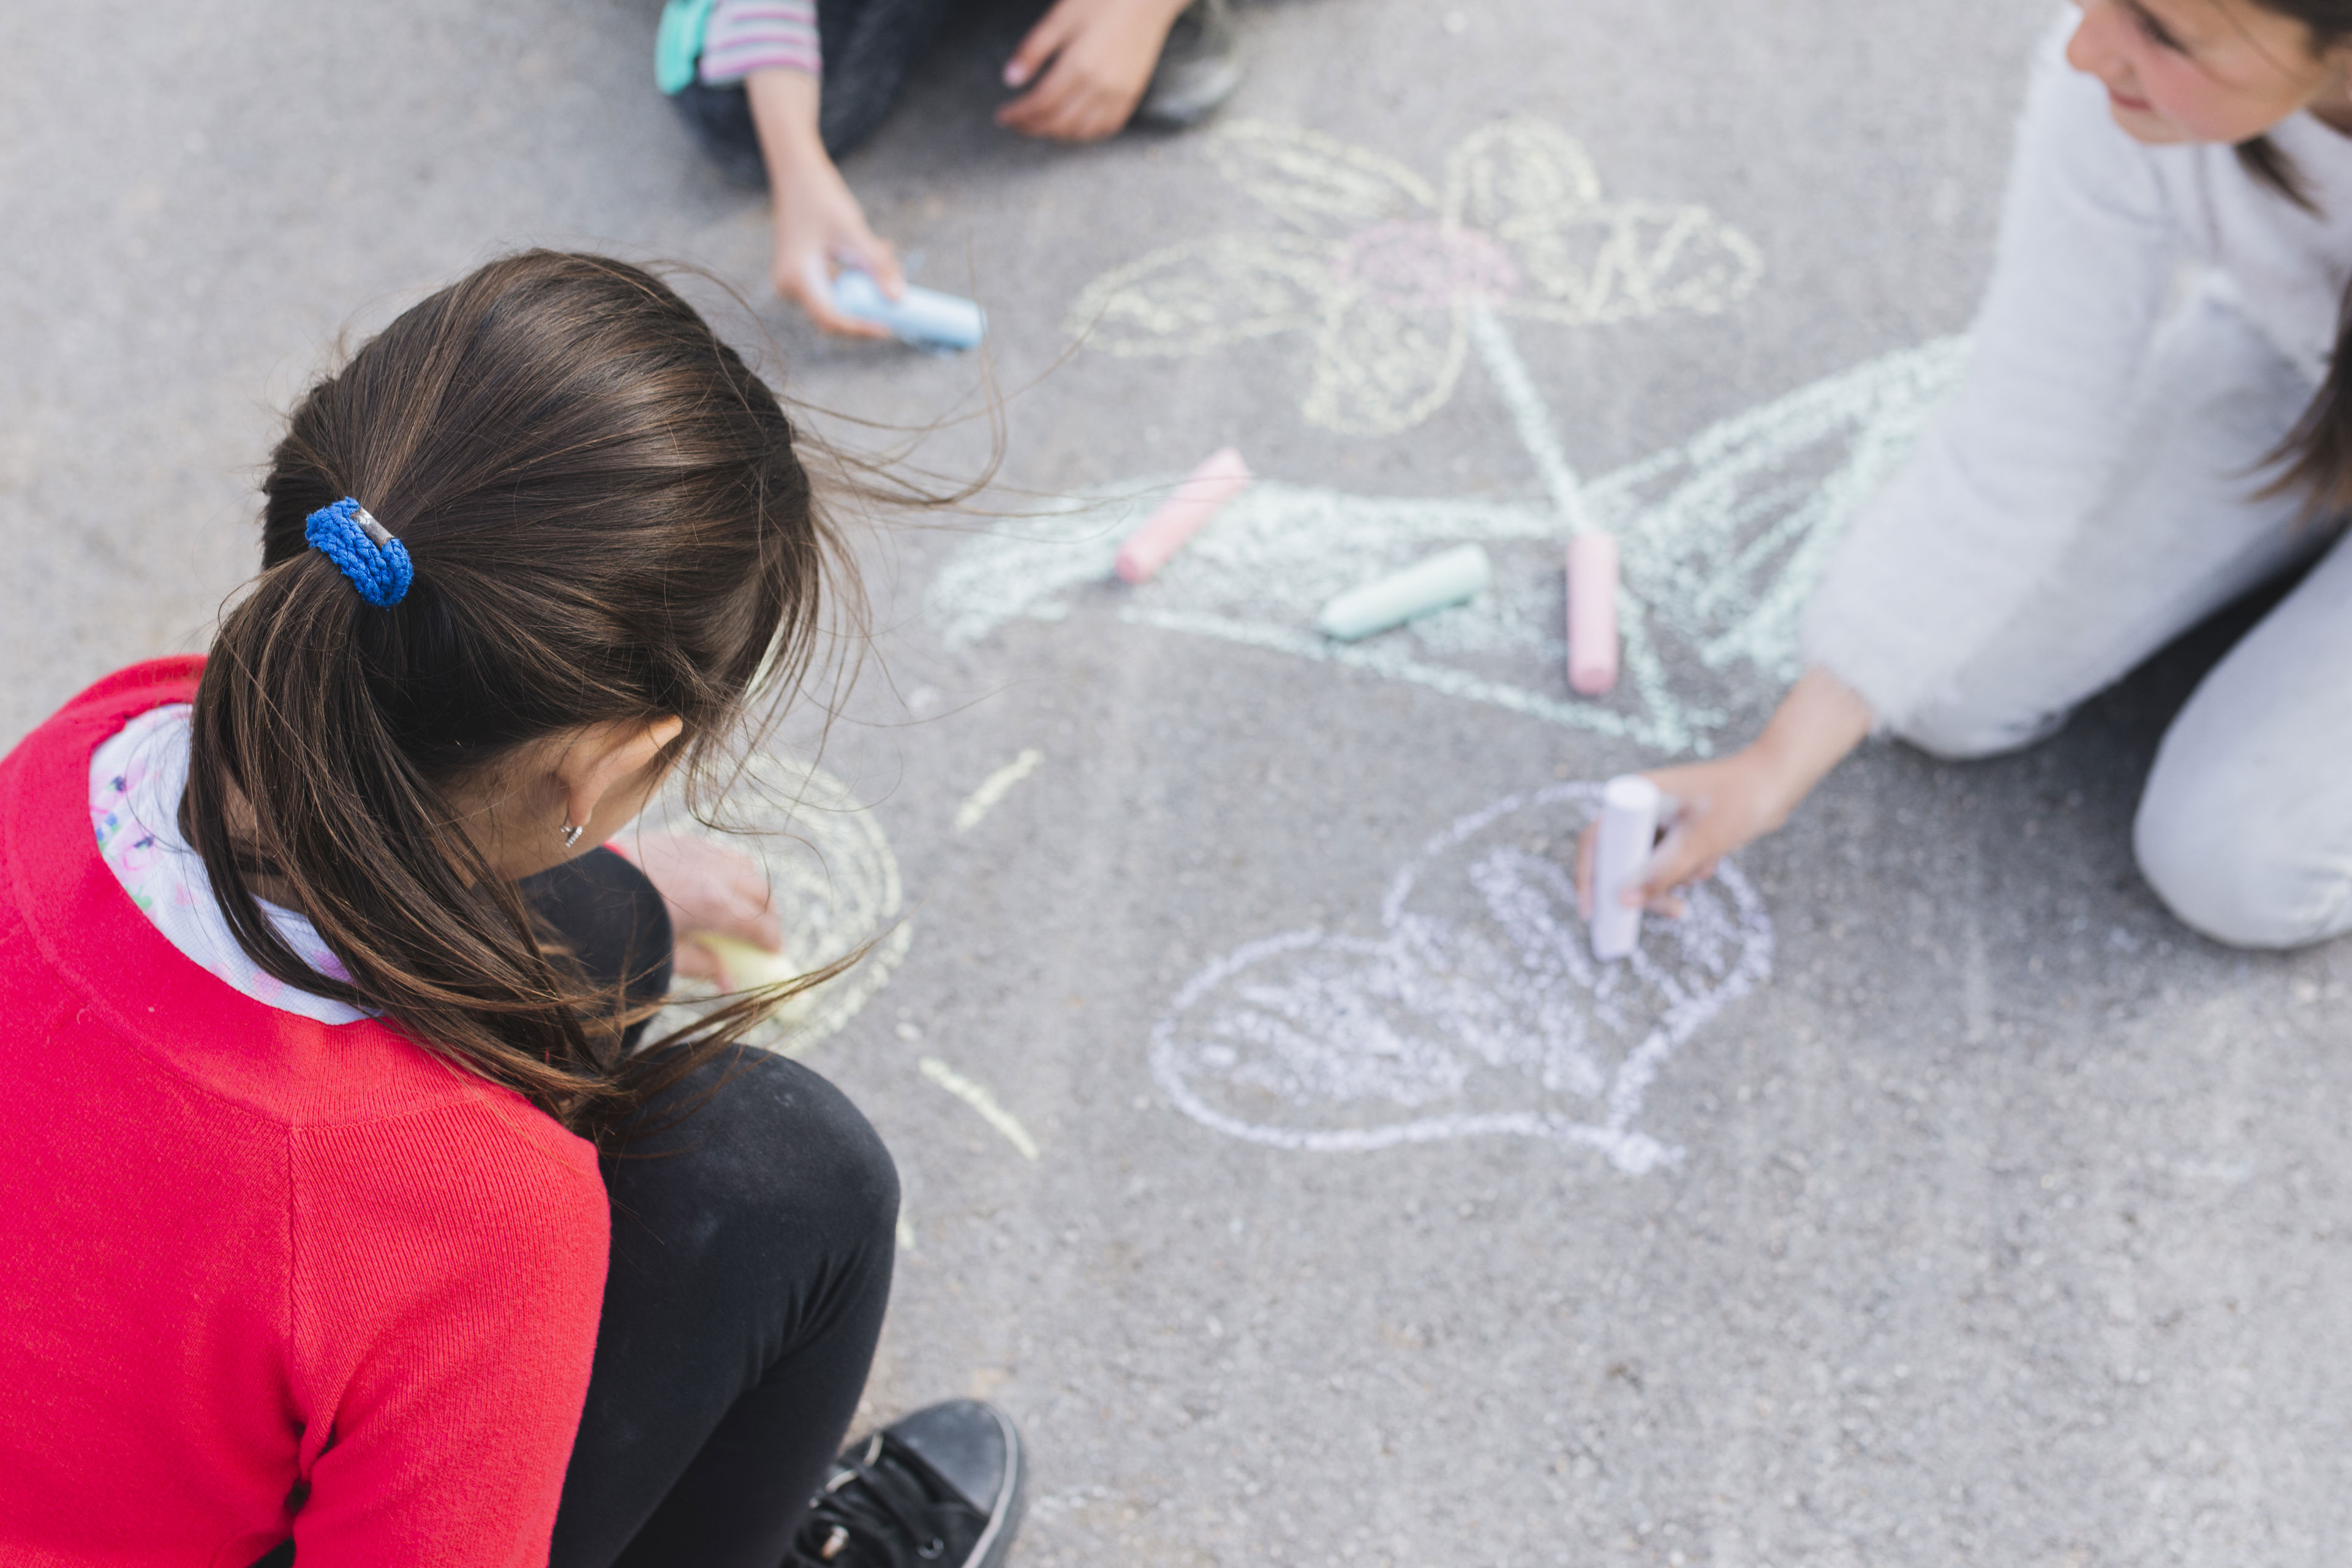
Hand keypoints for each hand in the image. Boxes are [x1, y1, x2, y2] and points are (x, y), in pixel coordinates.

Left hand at [626, 832, 781, 980]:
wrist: (587, 889)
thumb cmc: (625, 928)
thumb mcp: (667, 955)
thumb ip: (703, 966)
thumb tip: (729, 982)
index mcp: (715, 905)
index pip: (761, 924)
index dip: (772, 940)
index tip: (774, 952)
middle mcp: (714, 873)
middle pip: (762, 891)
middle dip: (769, 913)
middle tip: (765, 932)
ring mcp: (699, 852)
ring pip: (744, 866)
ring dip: (752, 887)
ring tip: (746, 905)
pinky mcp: (682, 840)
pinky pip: (719, 852)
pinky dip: (728, 869)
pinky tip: (717, 883)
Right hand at [745, 69, 903, 336]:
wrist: (797, 172)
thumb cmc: (821, 196)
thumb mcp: (853, 232)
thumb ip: (876, 266)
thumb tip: (899, 299)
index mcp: (797, 278)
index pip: (833, 319)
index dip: (863, 328)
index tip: (890, 328)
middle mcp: (790, 286)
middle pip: (838, 314)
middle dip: (871, 302)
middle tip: (896, 278)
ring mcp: (795, 283)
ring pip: (842, 300)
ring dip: (869, 285)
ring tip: (885, 252)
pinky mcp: (804, 276)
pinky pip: (837, 288)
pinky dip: (859, 276)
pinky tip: (875, 251)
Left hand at [998, 0, 1188, 141]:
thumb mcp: (1061, 17)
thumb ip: (1033, 49)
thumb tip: (1010, 79)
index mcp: (1078, 66)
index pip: (1040, 104)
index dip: (1018, 115)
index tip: (1003, 116)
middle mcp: (1099, 87)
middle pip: (1057, 123)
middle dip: (1032, 127)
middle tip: (1016, 123)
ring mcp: (1118, 95)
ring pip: (1081, 132)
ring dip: (1055, 134)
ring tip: (1040, 124)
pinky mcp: (1132, 95)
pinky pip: (1106, 128)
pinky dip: (1085, 134)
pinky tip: (1072, 126)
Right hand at [1573, 666, 1876, 918]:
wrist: (1776, 783)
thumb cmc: (1738, 801)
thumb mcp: (1698, 842)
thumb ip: (1661, 874)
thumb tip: (1623, 903)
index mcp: (1634, 796)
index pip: (1595, 841)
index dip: (1589, 878)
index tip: (1593, 913)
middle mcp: (1639, 806)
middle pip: (1621, 861)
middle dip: (1646, 890)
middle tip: (1674, 912)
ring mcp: (1658, 817)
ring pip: (1647, 867)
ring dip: (1673, 881)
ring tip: (1704, 870)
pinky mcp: (1676, 828)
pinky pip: (1668, 863)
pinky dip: (1687, 871)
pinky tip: (1712, 859)